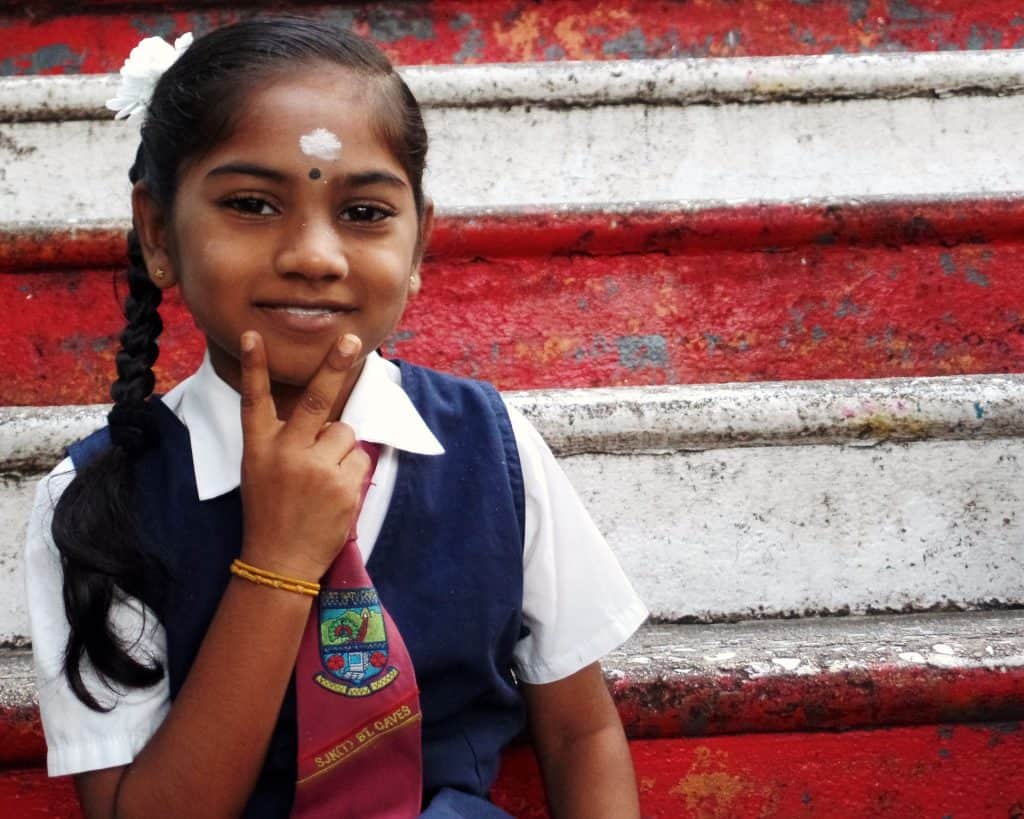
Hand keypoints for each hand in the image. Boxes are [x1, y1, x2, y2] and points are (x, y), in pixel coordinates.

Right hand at [237, 331, 369, 581]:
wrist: (279, 561)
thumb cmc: (272, 512)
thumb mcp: (261, 471)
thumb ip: (287, 441)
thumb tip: (327, 416)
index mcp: (259, 447)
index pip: (255, 400)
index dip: (254, 366)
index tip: (253, 335)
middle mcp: (286, 453)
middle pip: (317, 400)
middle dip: (336, 366)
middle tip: (353, 342)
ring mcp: (316, 469)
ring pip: (345, 433)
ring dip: (341, 449)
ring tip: (323, 478)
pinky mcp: (342, 485)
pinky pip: (359, 459)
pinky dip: (352, 471)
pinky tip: (335, 493)